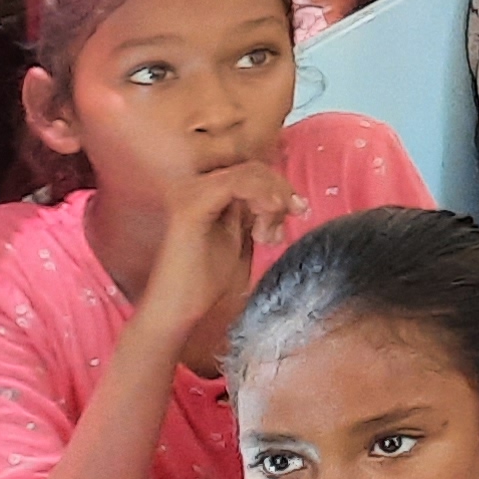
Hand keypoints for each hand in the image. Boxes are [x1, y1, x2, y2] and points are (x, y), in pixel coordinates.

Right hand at [137, 160, 301, 350]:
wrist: (180, 310)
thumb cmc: (210, 281)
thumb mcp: (245, 239)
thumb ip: (258, 214)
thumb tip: (289, 197)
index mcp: (208, 192)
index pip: (254, 170)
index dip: (280, 186)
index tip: (298, 211)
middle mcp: (196, 185)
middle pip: (254, 167)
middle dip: (280, 193)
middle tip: (285, 224)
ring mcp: (189, 192)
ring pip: (248, 172)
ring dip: (272, 199)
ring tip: (269, 234)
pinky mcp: (189, 205)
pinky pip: (234, 183)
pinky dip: (260, 194)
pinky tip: (271, 214)